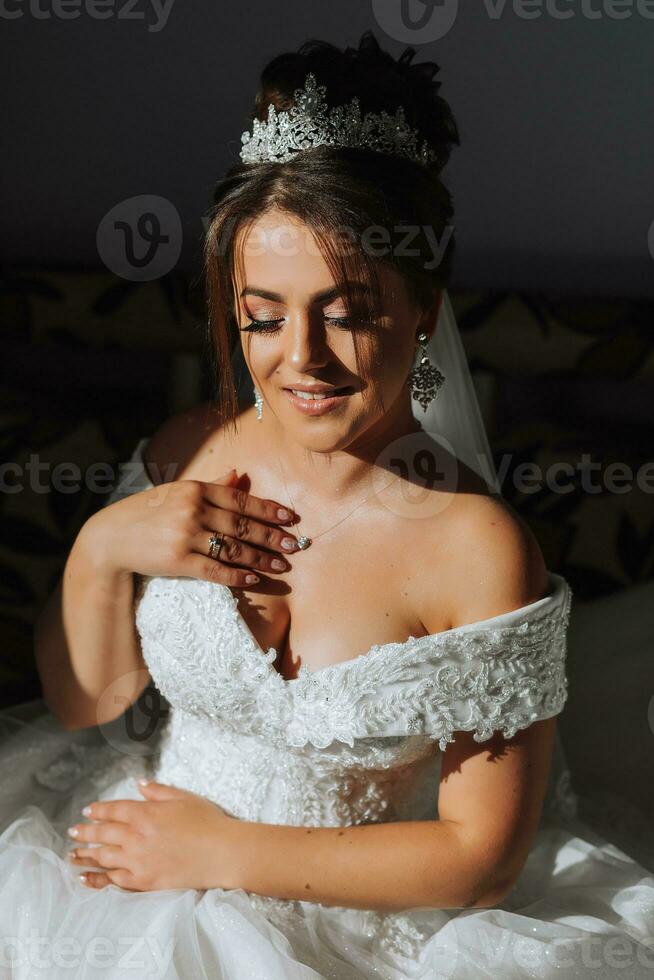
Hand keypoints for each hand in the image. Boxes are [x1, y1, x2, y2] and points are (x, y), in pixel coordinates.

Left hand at [67, 780, 241, 891]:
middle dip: (85, 832)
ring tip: (72, 854)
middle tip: (73, 832)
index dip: (98, 810)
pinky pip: (114, 881)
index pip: (114, 810)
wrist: (222, 853)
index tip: (87, 811)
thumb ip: (158, 791)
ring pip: (104, 857)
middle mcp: (137, 837)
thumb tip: (139, 784)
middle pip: (104, 833)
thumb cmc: (208, 822)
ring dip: (85, 854)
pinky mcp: (144, 882)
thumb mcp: (184, 798)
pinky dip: (97, 878)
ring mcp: (138, 861)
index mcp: (146, 813)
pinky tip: (86, 877)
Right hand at [82, 468, 301, 588]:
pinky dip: (237, 575)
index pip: (240, 499)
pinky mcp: (178, 561)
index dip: (268, 509)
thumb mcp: (176, 492)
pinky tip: (254, 579)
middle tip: (295, 545)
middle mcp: (192, 509)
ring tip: (282, 566)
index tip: (290, 518)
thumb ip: (210, 485)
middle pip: (242, 525)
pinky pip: (215, 569)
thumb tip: (238, 474)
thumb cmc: (146, 513)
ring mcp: (185, 535)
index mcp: (195, 489)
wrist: (110, 538)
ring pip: (233, 548)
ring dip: (261, 559)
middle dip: (272, 536)